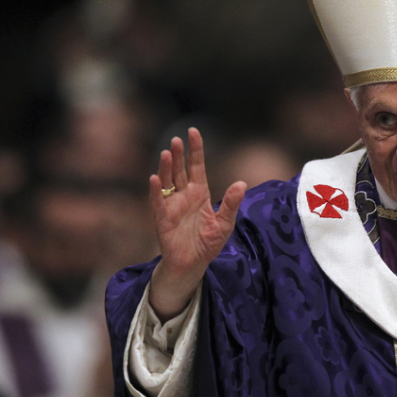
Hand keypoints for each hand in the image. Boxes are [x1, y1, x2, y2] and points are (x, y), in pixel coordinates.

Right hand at [148, 127, 245, 321]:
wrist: (193, 265)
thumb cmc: (208, 243)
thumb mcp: (225, 223)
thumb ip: (231, 204)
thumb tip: (242, 183)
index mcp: (199, 193)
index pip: (197, 166)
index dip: (195, 150)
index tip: (193, 131)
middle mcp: (184, 195)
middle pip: (180, 170)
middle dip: (179, 155)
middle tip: (177, 139)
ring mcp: (172, 205)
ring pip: (167, 182)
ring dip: (166, 168)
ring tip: (167, 152)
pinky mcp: (162, 219)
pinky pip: (157, 202)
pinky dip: (155, 191)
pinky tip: (154, 179)